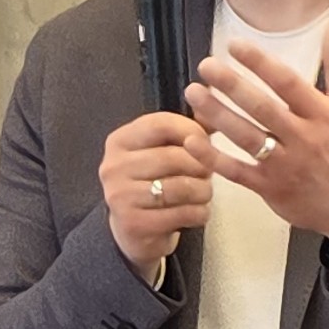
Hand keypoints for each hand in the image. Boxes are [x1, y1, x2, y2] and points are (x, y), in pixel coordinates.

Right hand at [101, 110, 214, 272]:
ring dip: (203, 191)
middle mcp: (113, 166)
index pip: (161, 123)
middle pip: (174, 157)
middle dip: (201, 166)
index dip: (192, 130)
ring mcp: (120, 197)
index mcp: (119, 141)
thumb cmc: (154, 182)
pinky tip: (197, 212)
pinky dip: (200, 213)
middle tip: (207, 173)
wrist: (134, 229)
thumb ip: (189, 128)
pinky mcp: (133, 224)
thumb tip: (214, 98)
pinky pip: (182, 214)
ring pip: (181, 187)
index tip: (206, 142)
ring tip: (204, 193)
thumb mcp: (164, 150)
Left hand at [189, 23, 328, 241]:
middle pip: (261, 108)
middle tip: (206, 66)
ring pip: (245, 137)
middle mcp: (301, 137)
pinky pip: (236, 172)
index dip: (260, 63)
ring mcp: (283, 164)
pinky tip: (192, 141)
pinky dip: (213, 158)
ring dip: (217, 114)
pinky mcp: (269, 187)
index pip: (287, 82)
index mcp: (321, 114)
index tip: (235, 46)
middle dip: (232, 85)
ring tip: (193, 93)